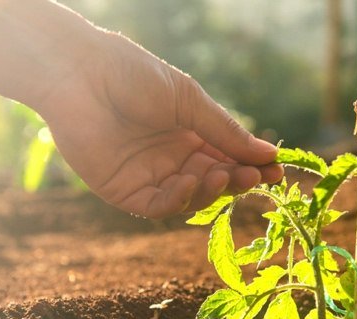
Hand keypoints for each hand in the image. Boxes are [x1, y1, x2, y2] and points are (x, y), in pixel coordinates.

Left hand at [36, 30, 282, 218]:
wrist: (80, 74)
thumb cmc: (134, 76)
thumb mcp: (190, 102)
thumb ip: (226, 132)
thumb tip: (270, 154)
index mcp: (189, 134)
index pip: (227, 158)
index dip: (251, 166)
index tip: (276, 172)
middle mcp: (171, 159)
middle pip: (212, 182)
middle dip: (236, 181)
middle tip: (256, 178)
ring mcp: (148, 177)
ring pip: (190, 198)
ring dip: (210, 190)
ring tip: (222, 174)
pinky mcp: (124, 192)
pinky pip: (158, 206)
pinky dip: (177, 200)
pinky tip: (187, 182)